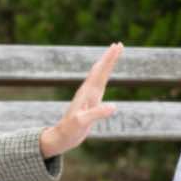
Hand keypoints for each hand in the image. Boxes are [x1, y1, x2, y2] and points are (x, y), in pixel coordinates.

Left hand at [39, 43, 122, 158]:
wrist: (61, 136)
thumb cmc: (70, 130)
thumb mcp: (83, 122)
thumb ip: (97, 114)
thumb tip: (114, 106)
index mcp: (88, 93)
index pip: (101, 72)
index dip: (109, 60)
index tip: (117, 47)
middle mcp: (88, 91)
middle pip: (100, 70)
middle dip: (109, 57)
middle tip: (118, 44)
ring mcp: (88, 96)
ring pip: (98, 75)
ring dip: (106, 64)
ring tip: (113, 54)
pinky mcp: (89, 102)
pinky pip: (98, 84)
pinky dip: (103, 76)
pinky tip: (103, 75)